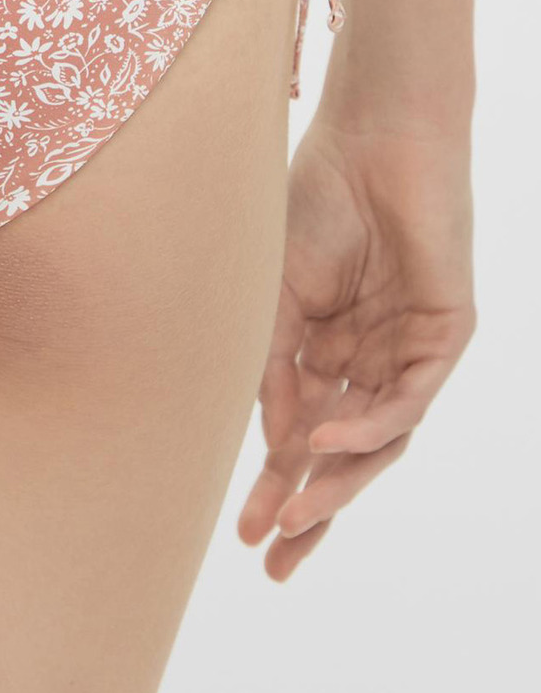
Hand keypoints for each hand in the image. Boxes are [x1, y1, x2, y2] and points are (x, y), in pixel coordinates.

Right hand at [238, 111, 474, 579]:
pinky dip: (368, 425)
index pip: (305, 435)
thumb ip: (273, 368)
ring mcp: (409, 348)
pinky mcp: (446, 333)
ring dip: (339, 480)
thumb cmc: (314, 194)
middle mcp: (370, 357)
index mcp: (325, 347)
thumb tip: (275, 445)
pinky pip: (409, 398)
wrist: (371, 132)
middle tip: (276, 560)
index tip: (245, 537)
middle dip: (312, 508)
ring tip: (298, 514)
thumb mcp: (273, 294)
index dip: (278, 486)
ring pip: (381, 439)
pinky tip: (325, 440)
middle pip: (346, 453)